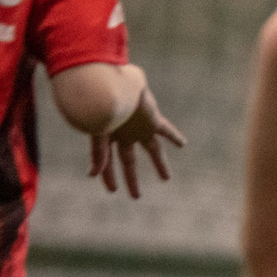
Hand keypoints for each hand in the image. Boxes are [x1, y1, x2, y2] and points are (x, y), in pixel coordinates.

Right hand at [89, 72, 182, 197]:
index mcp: (105, 135)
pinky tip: (183, 144)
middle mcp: (122, 133)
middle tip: (136, 196)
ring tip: (166, 179)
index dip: (109, 177)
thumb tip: (93, 175)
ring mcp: (138, 127)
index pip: (107, 162)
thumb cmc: (100, 104)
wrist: (113, 80)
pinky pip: (166, 130)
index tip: (112, 190)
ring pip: (151, 150)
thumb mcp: (96, 131)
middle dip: (132, 179)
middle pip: (129, 161)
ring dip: (159, 164)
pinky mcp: (152, 119)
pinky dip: (174, 137)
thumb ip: (97, 154)